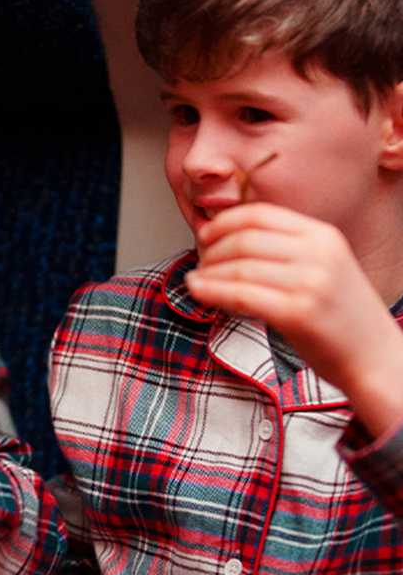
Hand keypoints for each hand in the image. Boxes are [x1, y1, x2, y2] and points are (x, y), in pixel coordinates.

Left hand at [186, 203, 402, 438]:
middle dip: (212, 251)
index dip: (224, 222)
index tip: (205, 236)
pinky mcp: (298, 313)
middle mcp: (318, 253)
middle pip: (244, 239)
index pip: (260, 214)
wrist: (377, 359)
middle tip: (200, 265)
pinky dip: (211, 292)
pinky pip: (241, 295)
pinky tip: (198, 293)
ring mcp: (310, 282)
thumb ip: (288, 250)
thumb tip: (230, 241)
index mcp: (323, 235)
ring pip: (238, 267)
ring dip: (208, 274)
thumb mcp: (324, 267)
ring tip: (197, 282)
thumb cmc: (344, 319)